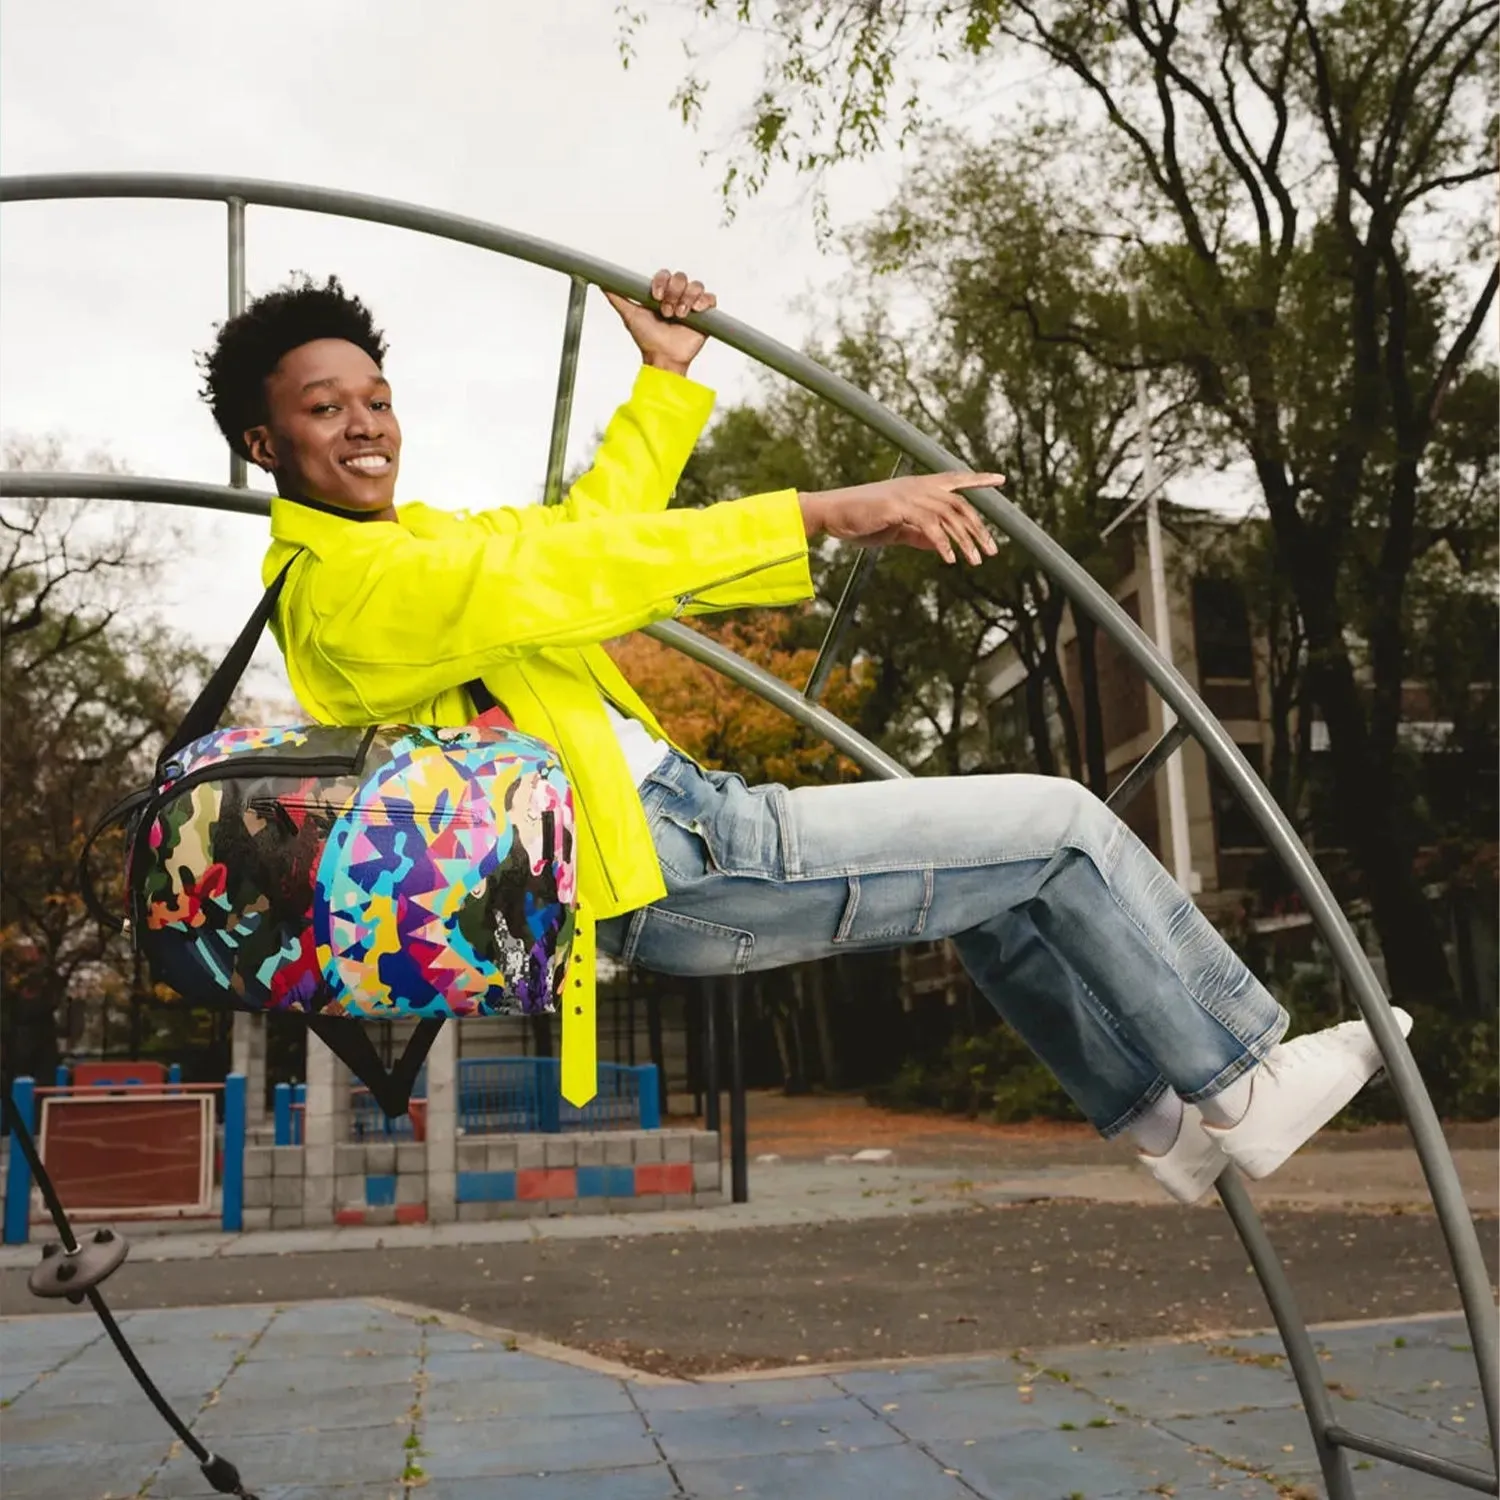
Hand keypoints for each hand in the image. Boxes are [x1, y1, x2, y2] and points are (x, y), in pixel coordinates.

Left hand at [603, 269, 717, 377]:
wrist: (663, 357)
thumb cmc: (648, 339)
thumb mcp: (630, 315)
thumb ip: (618, 298)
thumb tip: (603, 283)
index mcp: (662, 293)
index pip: (665, 275)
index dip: (661, 282)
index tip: (656, 296)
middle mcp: (677, 296)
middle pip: (680, 278)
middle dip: (673, 293)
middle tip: (667, 312)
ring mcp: (692, 305)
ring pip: (695, 286)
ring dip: (686, 299)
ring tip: (679, 316)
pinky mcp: (706, 315)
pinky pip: (710, 298)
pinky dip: (703, 302)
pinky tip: (695, 311)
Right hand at [799, 472, 1003, 565]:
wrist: (833, 514)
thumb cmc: (862, 520)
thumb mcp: (896, 529)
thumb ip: (919, 535)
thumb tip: (941, 545)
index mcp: (918, 487)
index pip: (955, 480)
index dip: (978, 479)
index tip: (1000, 480)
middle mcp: (918, 487)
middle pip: (960, 505)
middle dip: (979, 529)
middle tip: (991, 552)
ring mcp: (908, 495)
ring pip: (949, 516)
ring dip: (965, 541)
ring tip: (974, 561)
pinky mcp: (899, 507)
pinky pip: (929, 525)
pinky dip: (942, 543)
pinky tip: (949, 559)